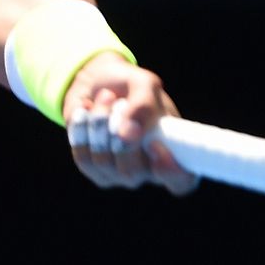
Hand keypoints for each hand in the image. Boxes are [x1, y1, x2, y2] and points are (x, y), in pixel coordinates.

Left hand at [63, 52, 197, 195]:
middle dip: (119, 135)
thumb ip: (144, 105)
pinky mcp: (95, 170)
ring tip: (104, 97)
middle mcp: (149, 170)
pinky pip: (84, 158)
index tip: (155, 145)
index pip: (182, 181)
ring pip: (104, 163)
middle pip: (132, 173)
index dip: (170, 172)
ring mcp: (120, 173)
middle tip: (119, 103)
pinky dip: (82, 130)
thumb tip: (129, 133)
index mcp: (174, 151)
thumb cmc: (130, 87)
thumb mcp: (144, 84)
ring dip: (99, 125)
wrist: (99, 83)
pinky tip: (86, 110)